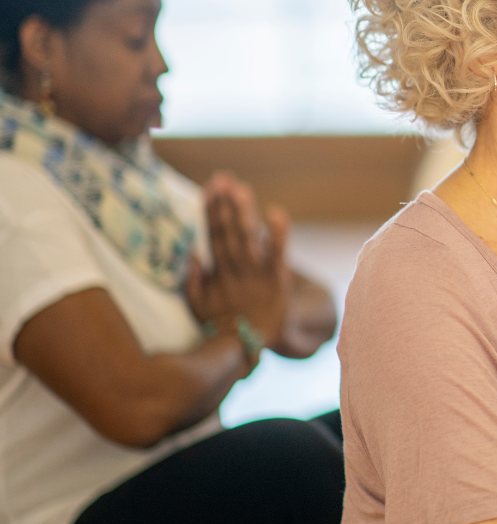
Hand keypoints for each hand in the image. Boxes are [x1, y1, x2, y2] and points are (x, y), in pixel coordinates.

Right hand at [184, 173, 289, 349]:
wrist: (254, 345)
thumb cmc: (224, 321)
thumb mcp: (199, 305)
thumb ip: (192, 281)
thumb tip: (191, 253)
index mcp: (218, 273)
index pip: (213, 235)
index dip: (210, 211)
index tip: (209, 187)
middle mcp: (236, 270)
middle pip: (229, 233)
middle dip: (225, 205)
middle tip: (223, 178)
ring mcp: (257, 274)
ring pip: (248, 239)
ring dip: (244, 213)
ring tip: (240, 188)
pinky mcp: (278, 280)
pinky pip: (278, 255)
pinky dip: (277, 235)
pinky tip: (276, 213)